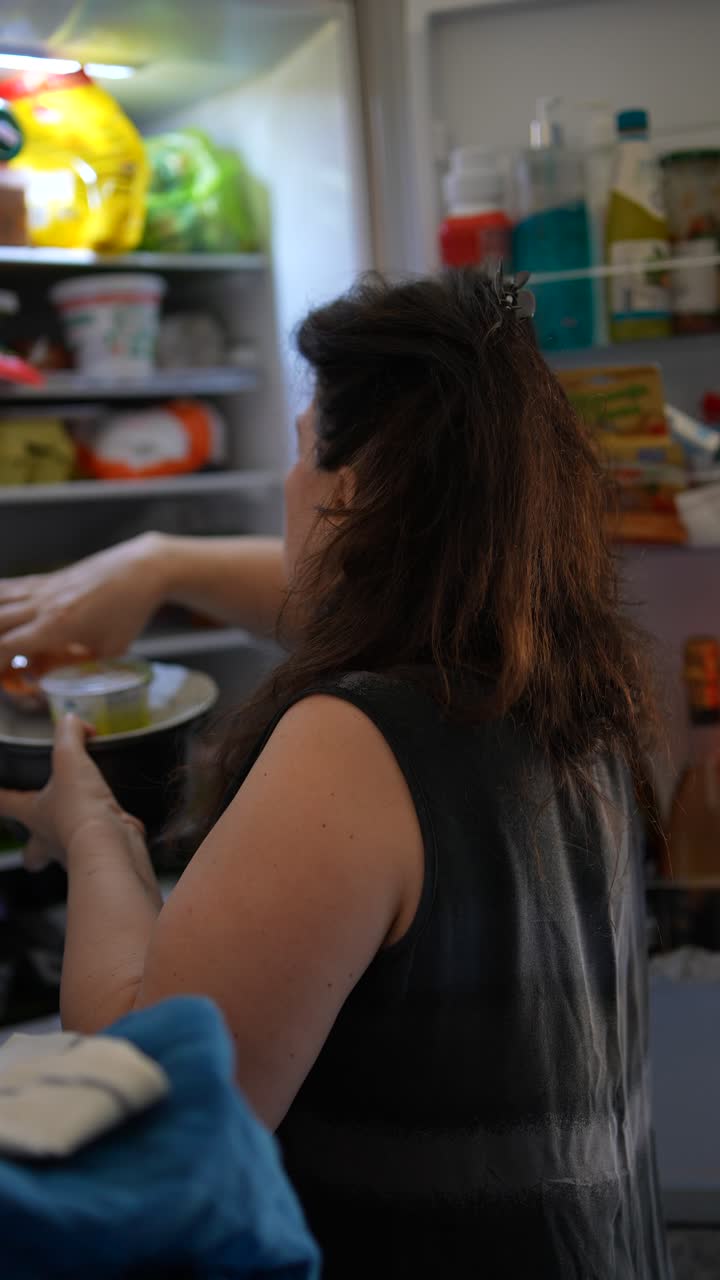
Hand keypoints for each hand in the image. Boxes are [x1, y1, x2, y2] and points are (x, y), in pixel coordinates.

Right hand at [0, 533, 168, 670]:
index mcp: (56, 625)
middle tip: (3, 664)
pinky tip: (4, 612)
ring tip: (3, 640)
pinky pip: (11, 587)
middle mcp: (42, 603)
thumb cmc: (129, 611)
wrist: (141, 570)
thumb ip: (73, 665)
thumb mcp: (107, 650)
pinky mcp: (47, 578)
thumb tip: (41, 675)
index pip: (6, 645)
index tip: (4, 679)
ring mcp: (42, 587)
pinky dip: (1, 600)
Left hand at [0, 715, 144, 871]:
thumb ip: (69, 734)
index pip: (4, 803)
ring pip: (64, 853)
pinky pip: (99, 845)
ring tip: (86, 823)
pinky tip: (116, 823)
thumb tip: (72, 720)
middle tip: (44, 830)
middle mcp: (48, 838)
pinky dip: (107, 835)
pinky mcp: (102, 853)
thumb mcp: (70, 759)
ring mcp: (74, 851)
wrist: (110, 845)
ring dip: (70, 842)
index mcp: (32, 814)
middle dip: (33, 846)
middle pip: (31, 852)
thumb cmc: (80, 809)